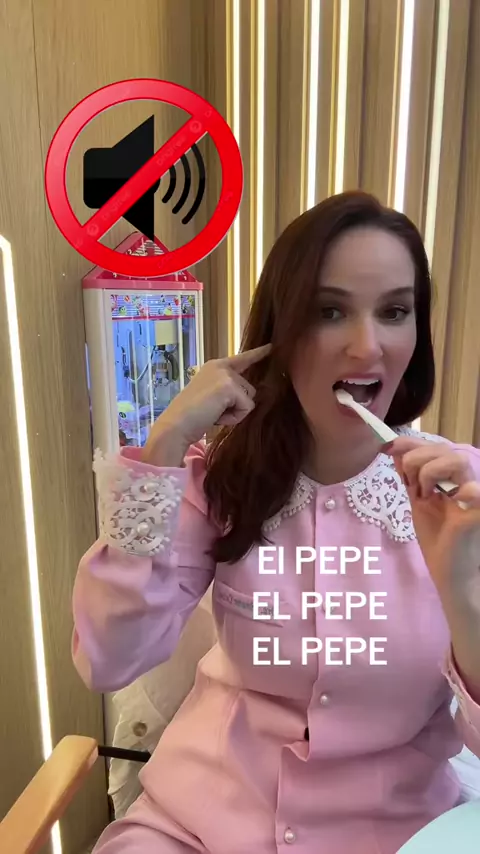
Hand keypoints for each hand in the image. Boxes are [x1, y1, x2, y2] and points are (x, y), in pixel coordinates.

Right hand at [142, 344, 271, 465]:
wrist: (176, 425)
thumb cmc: (191, 417)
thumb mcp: (211, 396)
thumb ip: (227, 391)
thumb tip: (251, 397)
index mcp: (215, 367)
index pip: (242, 359)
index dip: (258, 353)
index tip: (271, 346)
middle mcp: (220, 366)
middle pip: (249, 389)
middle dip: (236, 405)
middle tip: (213, 410)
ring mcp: (225, 375)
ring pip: (249, 399)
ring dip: (235, 412)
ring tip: (213, 413)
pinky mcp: (229, 387)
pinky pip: (247, 408)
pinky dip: (234, 418)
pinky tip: (216, 416)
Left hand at [390, 437, 479, 596]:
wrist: (452, 572)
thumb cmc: (439, 538)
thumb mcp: (419, 501)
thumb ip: (410, 476)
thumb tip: (393, 450)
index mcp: (455, 476)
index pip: (436, 446)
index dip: (411, 442)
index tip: (386, 447)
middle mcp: (469, 480)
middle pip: (445, 448)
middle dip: (417, 459)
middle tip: (411, 484)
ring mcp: (476, 494)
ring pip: (457, 460)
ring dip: (431, 471)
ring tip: (426, 494)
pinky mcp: (478, 512)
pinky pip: (474, 490)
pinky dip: (461, 490)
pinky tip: (451, 500)